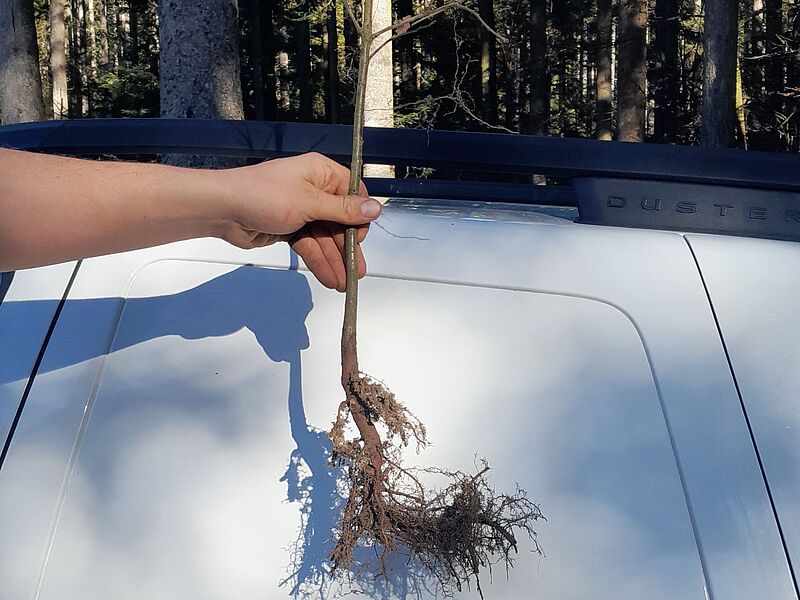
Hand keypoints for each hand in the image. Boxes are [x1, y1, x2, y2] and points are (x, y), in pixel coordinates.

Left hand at [218, 153, 381, 290]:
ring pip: (325, 238)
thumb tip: (376, 208)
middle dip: (347, 248)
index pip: (352, 194)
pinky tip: (329, 278)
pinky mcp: (289, 228)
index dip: (358, 217)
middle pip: (339, 221)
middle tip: (358, 272)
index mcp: (321, 173)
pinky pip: (310, 246)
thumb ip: (343, 210)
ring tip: (345, 283)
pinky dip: (319, 261)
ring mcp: (301, 210)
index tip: (358, 237)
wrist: (222, 209)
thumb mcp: (309, 202)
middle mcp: (314, 189)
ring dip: (334, 260)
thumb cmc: (263, 195)